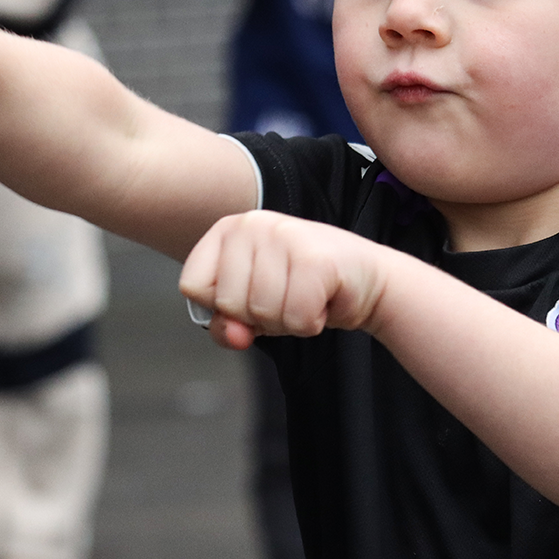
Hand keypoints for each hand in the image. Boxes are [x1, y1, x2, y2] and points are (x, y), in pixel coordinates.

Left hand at [178, 210, 386, 349]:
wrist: (367, 281)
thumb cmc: (305, 290)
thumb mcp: (253, 309)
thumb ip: (228, 325)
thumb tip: (234, 334)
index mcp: (227, 229)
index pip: (191, 285)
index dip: (220, 307)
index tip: (249, 296)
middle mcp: (251, 223)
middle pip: (226, 302)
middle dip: (259, 317)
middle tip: (285, 298)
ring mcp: (283, 234)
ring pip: (261, 311)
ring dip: (287, 321)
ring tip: (304, 298)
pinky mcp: (314, 256)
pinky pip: (295, 316)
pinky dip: (311, 322)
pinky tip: (322, 301)